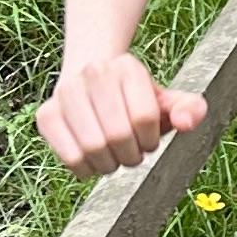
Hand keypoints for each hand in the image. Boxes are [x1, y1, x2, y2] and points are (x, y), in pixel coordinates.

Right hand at [37, 55, 207, 176]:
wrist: (90, 86)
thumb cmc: (135, 101)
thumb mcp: (167, 102)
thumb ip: (190, 110)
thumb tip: (185, 123)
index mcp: (127, 67)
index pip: (144, 118)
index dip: (151, 139)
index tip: (148, 139)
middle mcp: (93, 73)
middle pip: (118, 135)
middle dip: (131, 155)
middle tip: (131, 152)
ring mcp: (65, 92)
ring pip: (93, 148)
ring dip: (109, 164)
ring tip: (112, 155)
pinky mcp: (46, 115)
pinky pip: (70, 157)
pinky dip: (87, 168)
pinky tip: (92, 159)